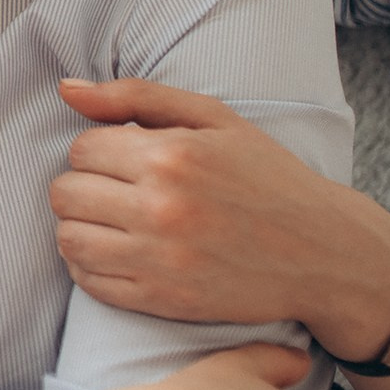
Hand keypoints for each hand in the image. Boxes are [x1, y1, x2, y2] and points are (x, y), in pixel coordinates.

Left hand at [49, 78, 389, 358]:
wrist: (323, 253)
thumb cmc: (266, 177)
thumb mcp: (212, 119)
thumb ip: (134, 96)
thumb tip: (66, 88)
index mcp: (170, 157)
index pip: (82, 149)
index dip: (99, 151)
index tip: (127, 160)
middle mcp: (160, 209)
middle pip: (66, 193)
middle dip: (85, 186)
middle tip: (118, 190)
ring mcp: (159, 260)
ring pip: (69, 238)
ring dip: (81, 226)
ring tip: (113, 220)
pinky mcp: (161, 300)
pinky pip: (88, 281)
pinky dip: (90, 266)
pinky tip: (119, 252)